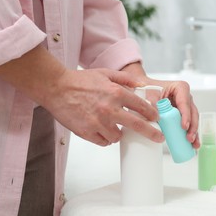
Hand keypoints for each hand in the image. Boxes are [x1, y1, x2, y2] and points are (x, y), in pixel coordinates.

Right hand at [44, 68, 164, 145]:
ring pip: (118, 137)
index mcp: (116, 92)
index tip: (156, 119)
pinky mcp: (86, 132)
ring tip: (114, 128)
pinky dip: (105, 139)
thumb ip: (125, 79)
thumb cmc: (80, 81)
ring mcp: (98, 122)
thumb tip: (142, 86)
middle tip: (159, 138)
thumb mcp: (105, 73)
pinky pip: (103, 142)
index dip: (152, 114)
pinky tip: (102, 131)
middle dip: (152, 133)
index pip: (142, 106)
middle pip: (137, 125)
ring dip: (119, 134)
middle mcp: (109, 108)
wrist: (56, 88)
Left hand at [123, 63, 199, 148]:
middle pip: (192, 113)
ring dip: (193, 133)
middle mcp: (185, 97)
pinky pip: (188, 125)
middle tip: (189, 138)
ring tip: (193, 144)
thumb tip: (154, 117)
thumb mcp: (149, 94)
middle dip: (192, 127)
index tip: (184, 126)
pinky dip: (190, 134)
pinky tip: (192, 144)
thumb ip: (152, 104)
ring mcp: (184, 107)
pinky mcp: (181, 116)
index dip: (186, 115)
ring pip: (192, 120)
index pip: (185, 102)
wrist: (143, 89)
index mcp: (180, 88)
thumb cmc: (147, 88)